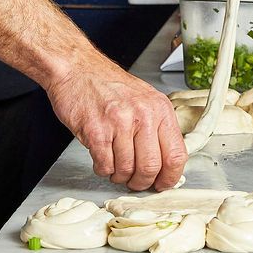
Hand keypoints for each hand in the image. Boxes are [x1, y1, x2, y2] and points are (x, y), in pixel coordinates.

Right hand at [44, 50, 185, 190]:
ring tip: (115, 168)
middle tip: (134, 182)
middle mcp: (143, 115)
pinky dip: (103, 169)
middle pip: (151, 167)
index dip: (169, 177)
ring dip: (119, 176)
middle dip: (141, 182)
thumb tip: (166, 160)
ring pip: (127, 170)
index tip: (162, 183)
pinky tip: (102, 160)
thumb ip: (157, 127)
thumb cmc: (108, 85)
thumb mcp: (145, 99)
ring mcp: (119, 123)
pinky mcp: (96, 131)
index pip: (176, 154)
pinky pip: (105, 165)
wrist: (77, 69)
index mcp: (160, 108)